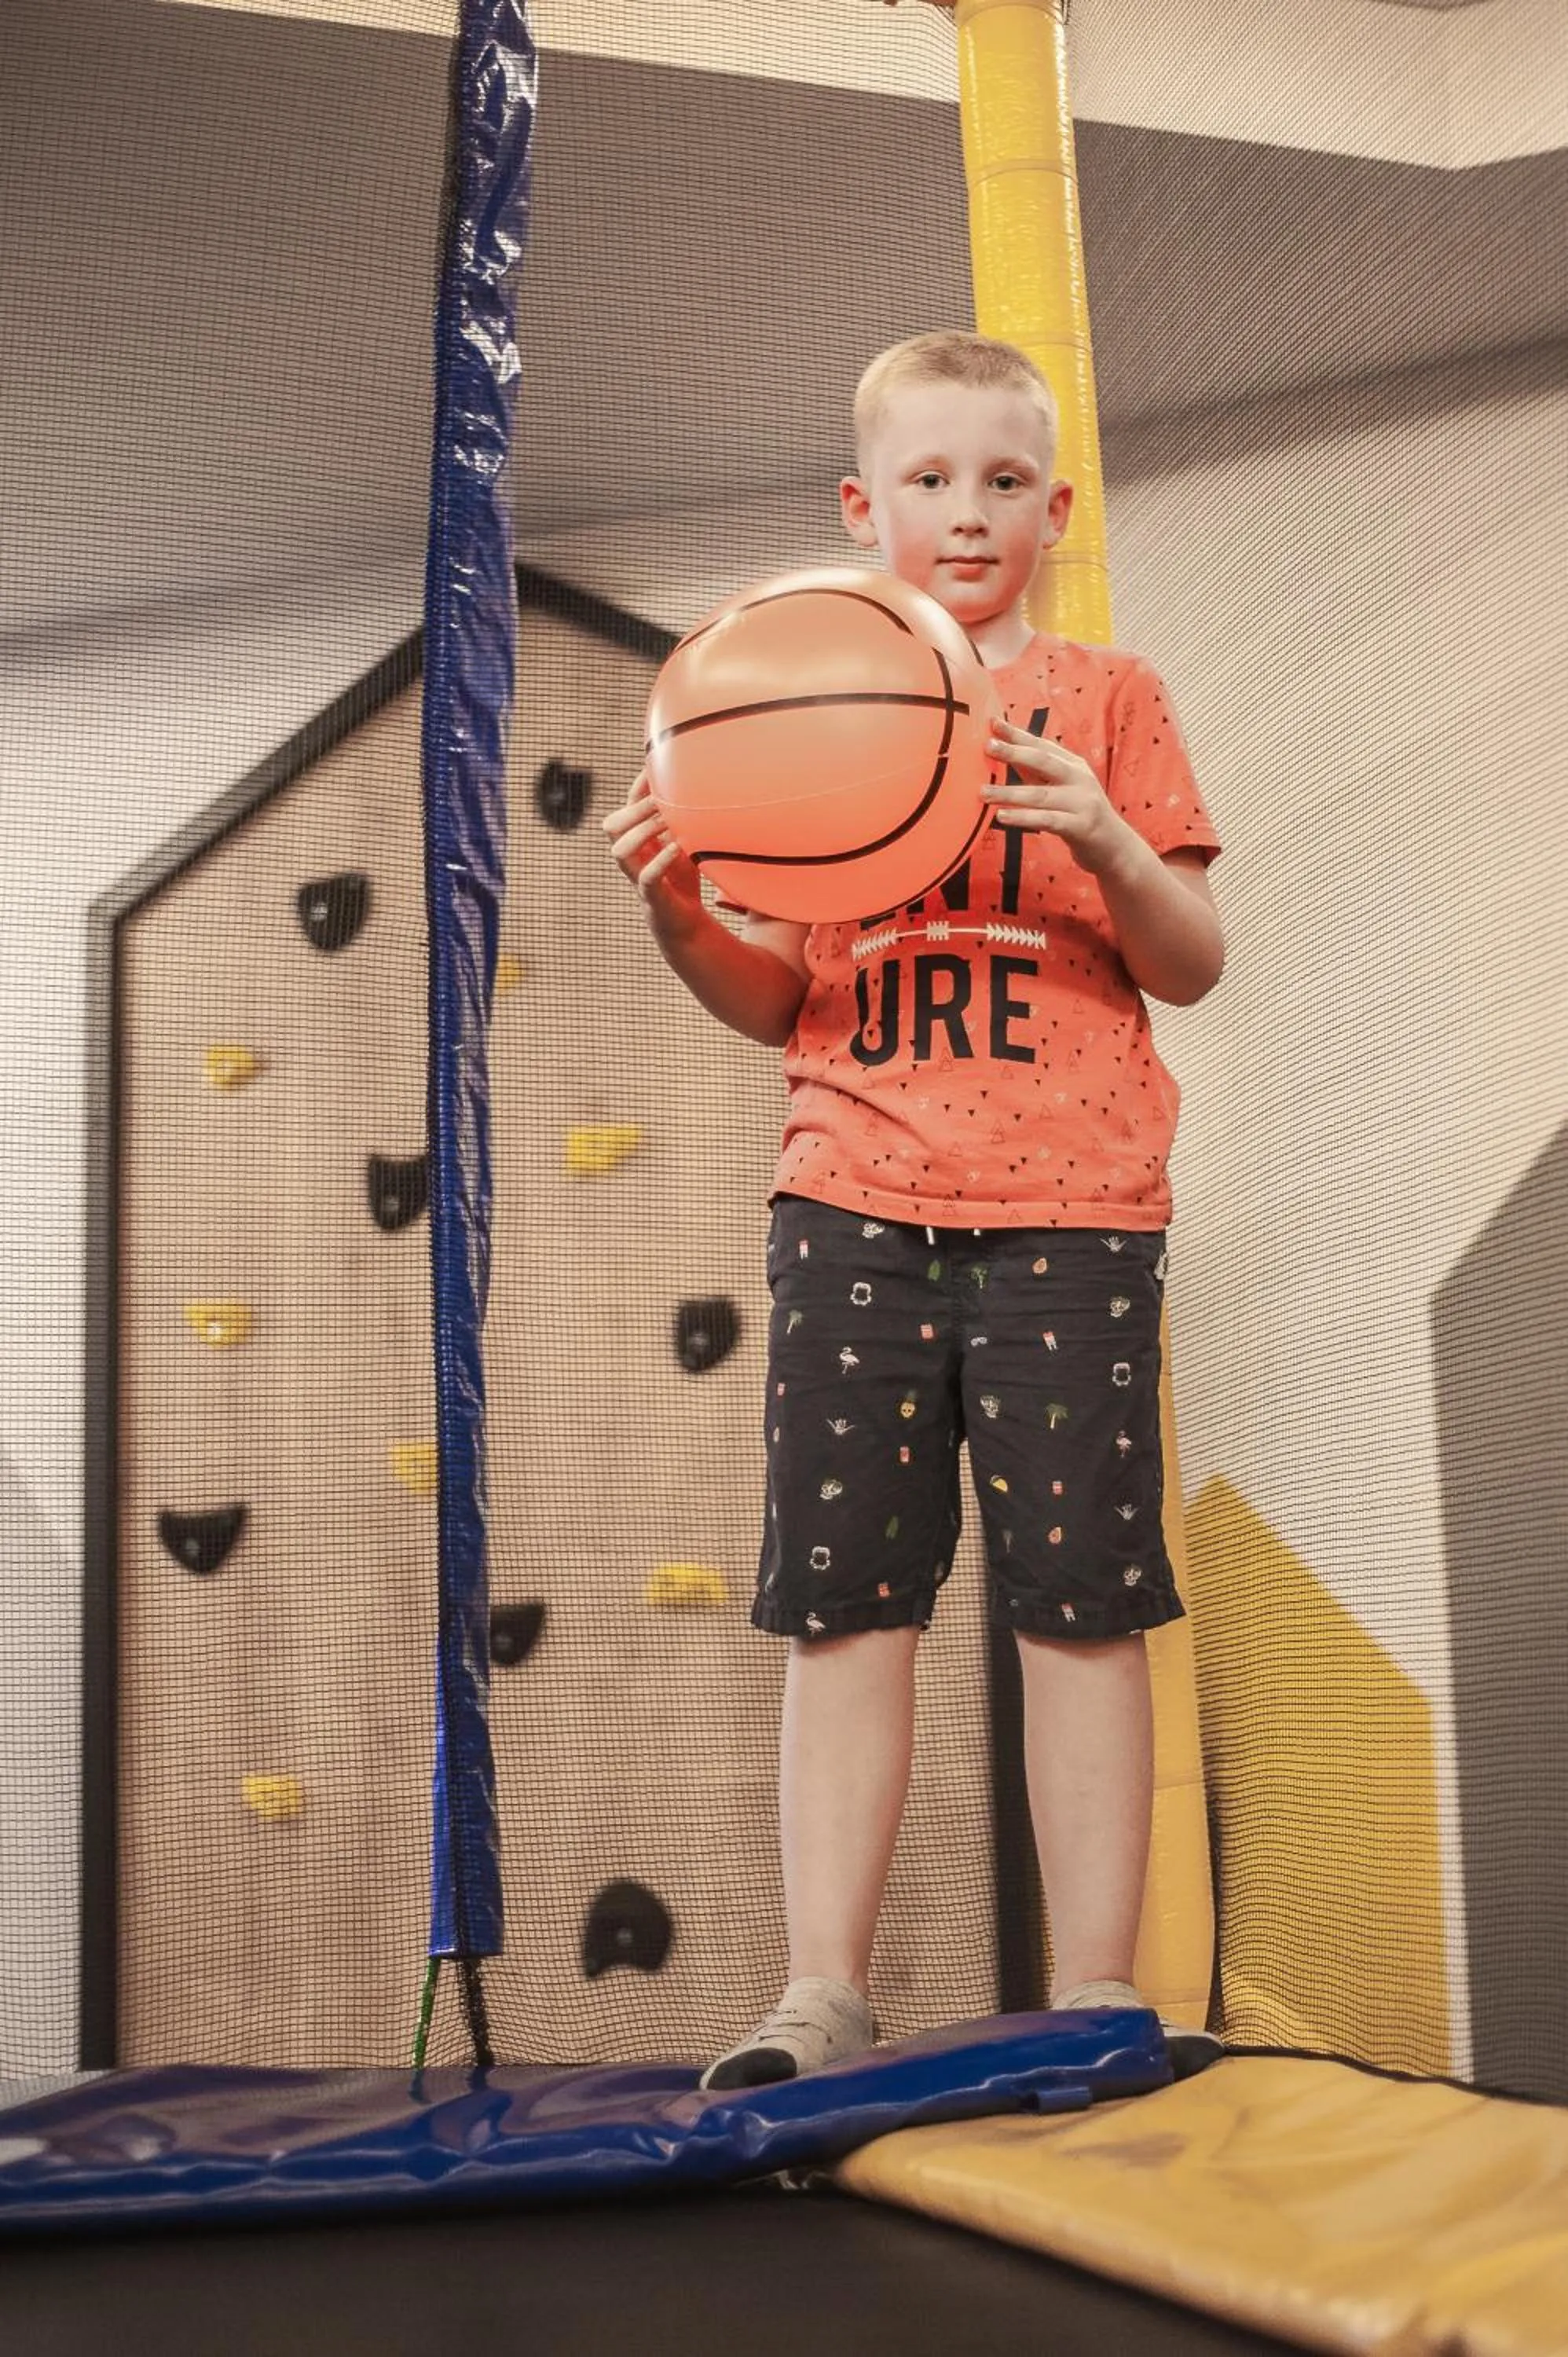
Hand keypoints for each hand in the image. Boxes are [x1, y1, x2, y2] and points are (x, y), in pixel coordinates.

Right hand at [602, 774, 703, 934]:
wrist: (685, 921)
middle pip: (612, 826)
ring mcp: (638, 877)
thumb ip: (683, 819)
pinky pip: (647, 877)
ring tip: (667, 823)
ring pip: (620, 850)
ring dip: (642, 833)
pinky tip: (677, 847)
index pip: (628, 806)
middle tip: (663, 800)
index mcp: (637, 840)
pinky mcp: (652, 897)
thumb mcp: (683, 842)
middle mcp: (632, 857)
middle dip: (636, 810)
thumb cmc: (681, 878)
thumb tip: (700, 786)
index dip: (637, 786)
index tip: (654, 766)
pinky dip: (660, 861)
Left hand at [983, 717, 1138, 879]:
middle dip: (1015, 752)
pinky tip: (1002, 816)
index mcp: (1073, 765)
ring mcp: (1082, 802)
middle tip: (988, 746)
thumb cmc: (1079, 815)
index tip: (993, 723)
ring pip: (1040, 795)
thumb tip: (1003, 751)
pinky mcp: (1080, 827)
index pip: (1042, 745)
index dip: (1017, 734)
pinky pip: (1047, 820)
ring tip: (983, 792)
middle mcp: (1079, 779)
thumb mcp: (1060, 788)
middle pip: (1044, 761)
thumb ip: (1034, 772)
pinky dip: (1023, 818)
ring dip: (1009, 793)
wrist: (1114, 847)